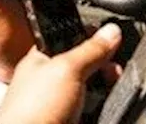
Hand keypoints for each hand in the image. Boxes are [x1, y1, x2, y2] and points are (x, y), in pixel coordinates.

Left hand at [0, 23, 123, 123]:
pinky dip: (101, 110)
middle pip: (86, 67)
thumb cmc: (32, 109)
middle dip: (104, 69)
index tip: (111, 42)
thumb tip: (111, 31)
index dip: (92, 38)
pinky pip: (93, 111)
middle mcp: (50, 81)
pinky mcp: (70, 121)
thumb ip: (90, 49)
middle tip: (113, 73)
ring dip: (105, 92)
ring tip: (109, 94)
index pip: (70, 39)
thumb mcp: (67, 69)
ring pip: (93, 92)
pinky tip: (101, 111)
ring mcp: (60, 105)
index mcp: (42, 59)